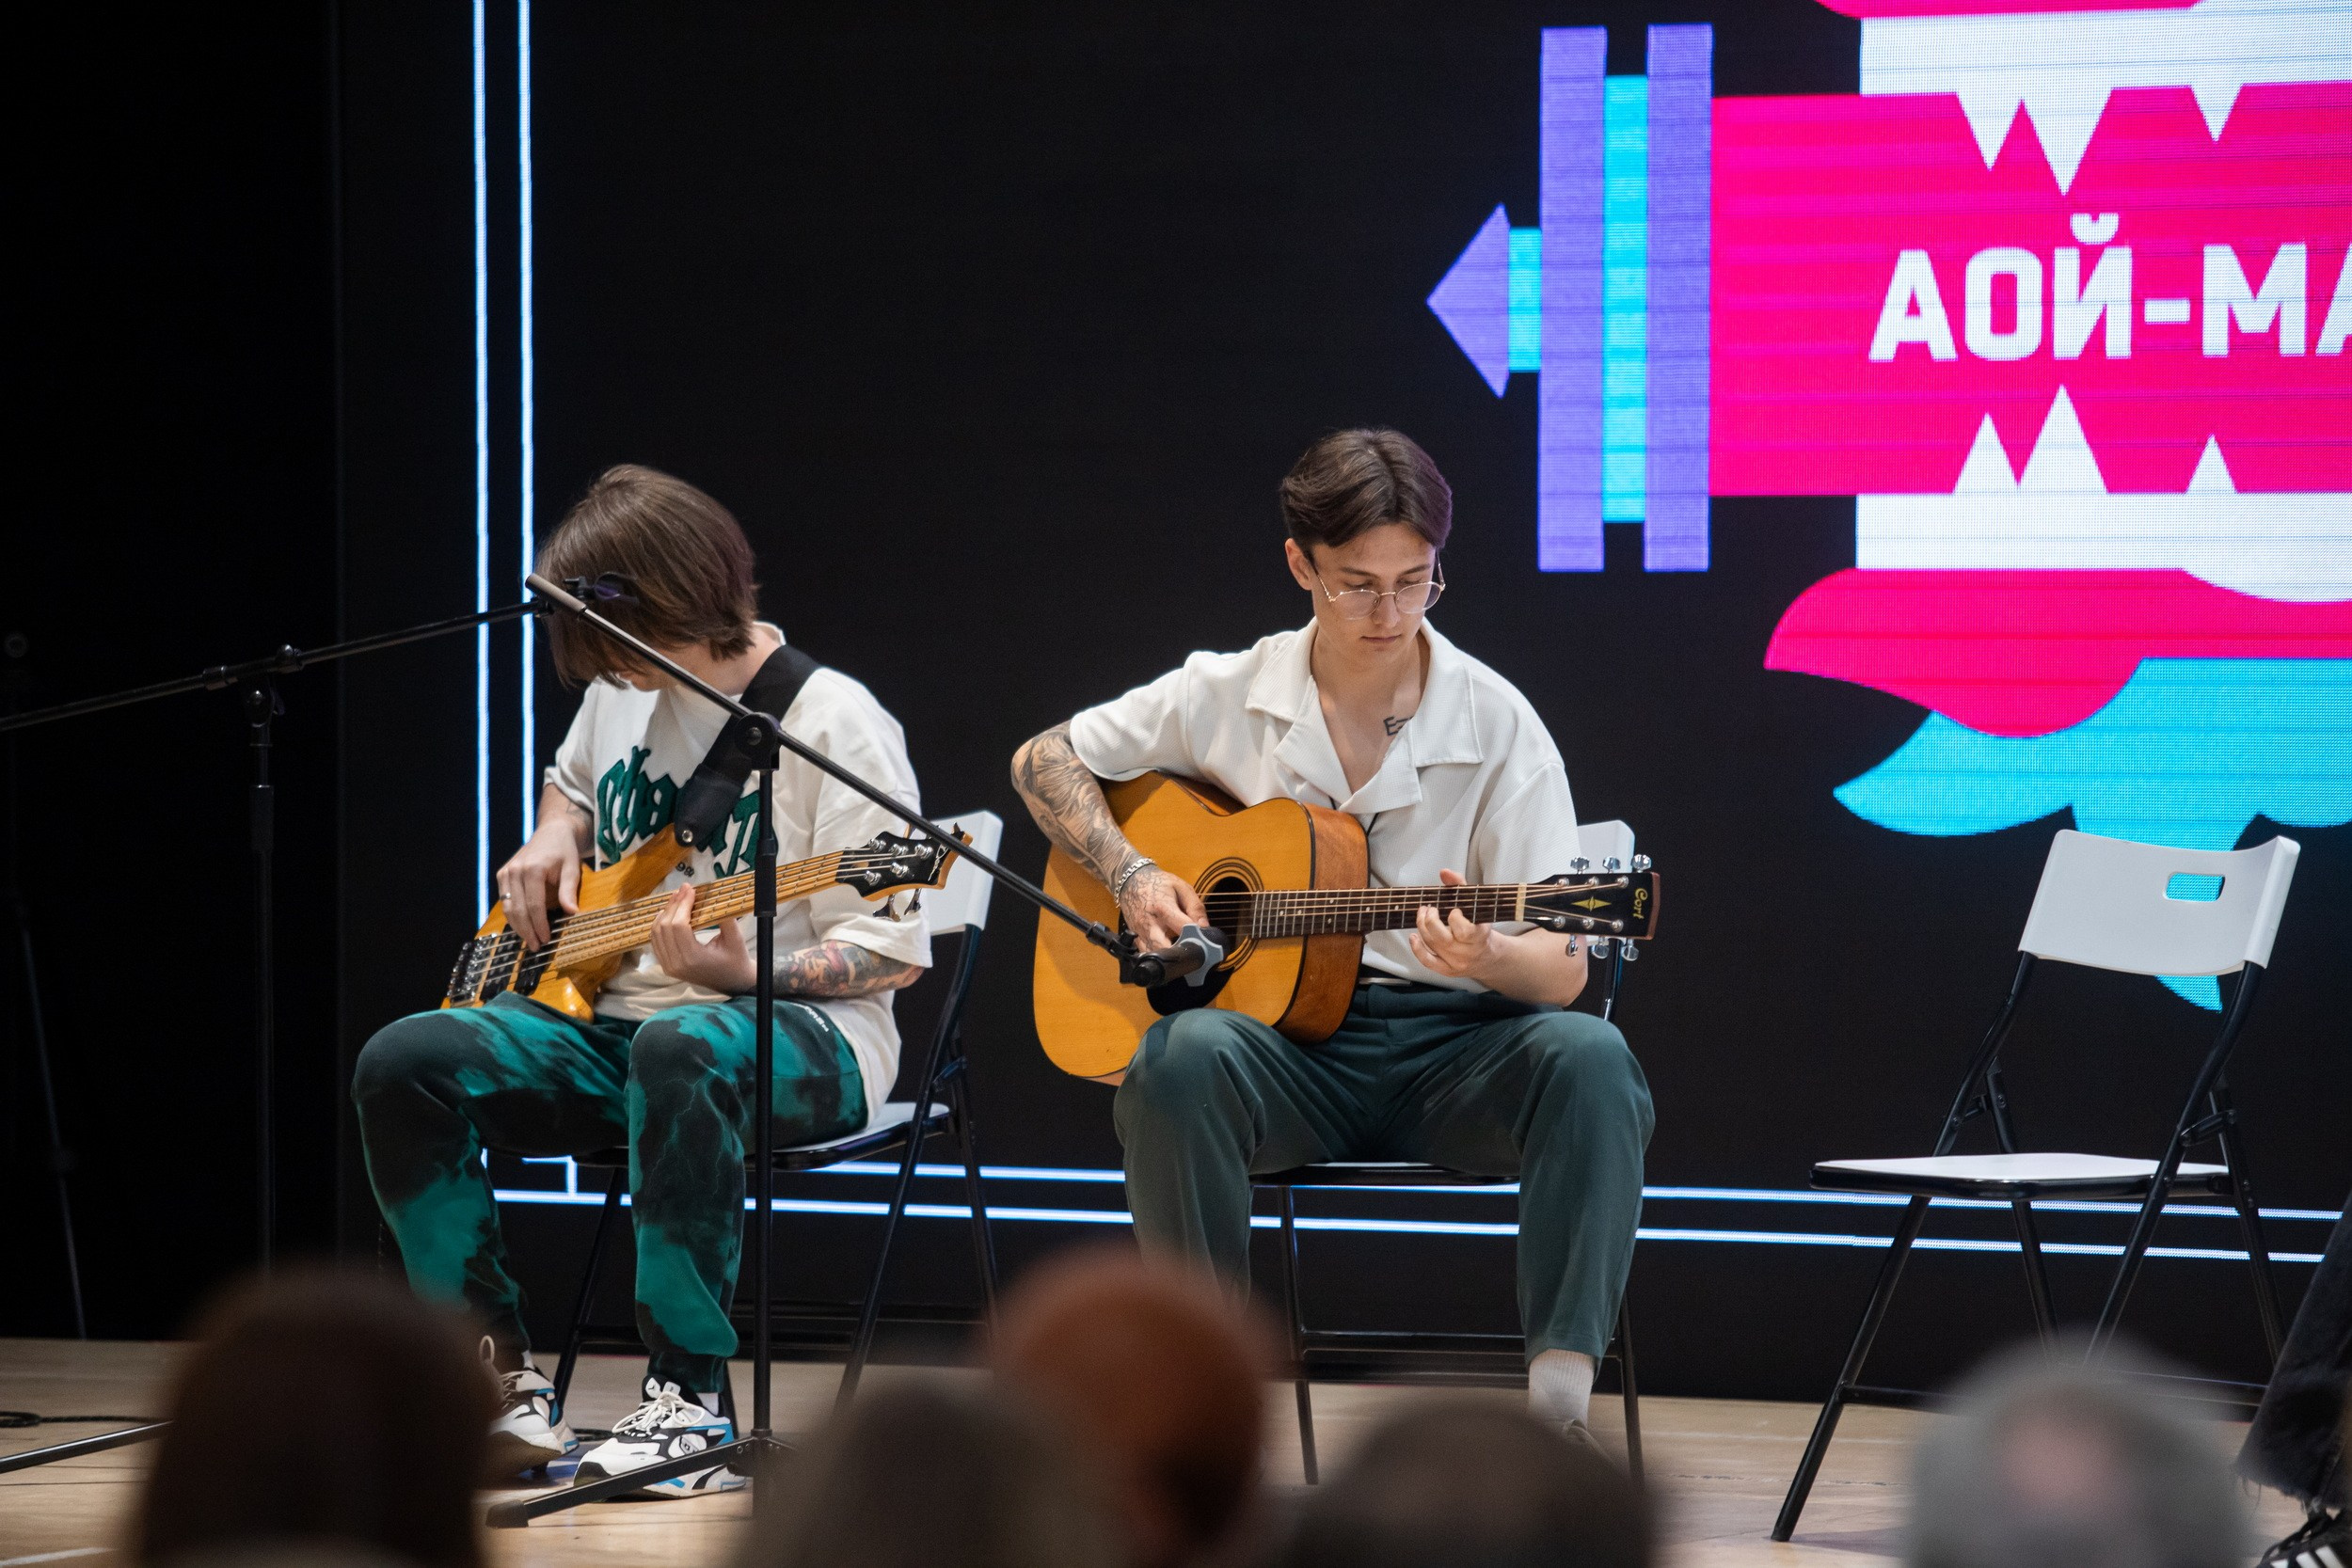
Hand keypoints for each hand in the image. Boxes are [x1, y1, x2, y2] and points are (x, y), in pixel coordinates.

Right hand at [496, 817, 584, 950]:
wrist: (552, 833)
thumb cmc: (565, 852)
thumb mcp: (572, 869)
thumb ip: (569, 891)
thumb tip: (572, 914)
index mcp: (532, 869)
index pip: (534, 905)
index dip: (539, 925)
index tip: (546, 939)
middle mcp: (515, 871)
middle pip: (518, 909)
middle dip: (527, 931)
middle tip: (536, 947)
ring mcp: (506, 873)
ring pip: (508, 907)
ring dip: (518, 927)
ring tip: (530, 941)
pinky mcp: (502, 875)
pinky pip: (505, 901)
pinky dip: (514, 916)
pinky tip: (523, 927)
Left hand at [649, 885, 756, 992]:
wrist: (733, 983)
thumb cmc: (736, 961)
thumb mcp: (736, 938)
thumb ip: (725, 917)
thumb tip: (714, 895)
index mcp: (693, 958)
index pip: (679, 926)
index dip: (682, 904)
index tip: (691, 889)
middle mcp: (676, 964)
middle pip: (665, 927)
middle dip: (674, 904)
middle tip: (684, 889)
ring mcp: (669, 967)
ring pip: (656, 933)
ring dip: (665, 912)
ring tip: (677, 898)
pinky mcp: (667, 966)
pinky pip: (656, 941)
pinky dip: (659, 925)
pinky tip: (669, 913)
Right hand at [1118, 865, 1207, 951]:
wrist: (1131, 881)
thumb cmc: (1158, 883)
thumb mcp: (1182, 888)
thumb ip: (1195, 907)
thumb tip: (1205, 927)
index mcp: (1163, 907)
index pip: (1183, 928)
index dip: (1198, 936)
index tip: (1206, 939)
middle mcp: (1149, 923)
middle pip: (1165, 948)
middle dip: (1180, 953)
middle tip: (1192, 950)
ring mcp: (1140, 932)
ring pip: (1155, 954)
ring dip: (1170, 955)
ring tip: (1181, 949)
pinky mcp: (1136, 938)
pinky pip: (1146, 953)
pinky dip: (1158, 955)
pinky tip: (1168, 948)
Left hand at [1409, 868, 1498, 983]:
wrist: (1489, 956)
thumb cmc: (1479, 925)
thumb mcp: (1476, 905)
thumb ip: (1460, 886)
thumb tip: (1444, 872)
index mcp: (1480, 936)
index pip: (1465, 931)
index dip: (1455, 918)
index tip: (1453, 909)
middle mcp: (1469, 952)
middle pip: (1442, 939)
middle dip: (1430, 920)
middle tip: (1430, 908)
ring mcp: (1458, 963)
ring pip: (1433, 946)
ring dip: (1422, 927)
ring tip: (1423, 914)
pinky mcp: (1448, 970)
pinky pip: (1429, 962)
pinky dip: (1417, 949)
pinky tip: (1413, 936)